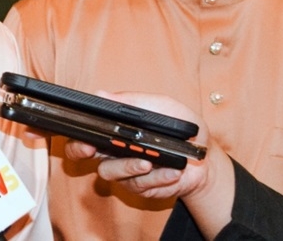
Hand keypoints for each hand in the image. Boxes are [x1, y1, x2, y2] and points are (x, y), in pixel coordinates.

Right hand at [63, 91, 234, 237]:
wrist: (205, 158)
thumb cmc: (181, 129)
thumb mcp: (162, 107)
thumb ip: (133, 101)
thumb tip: (101, 94)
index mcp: (114, 128)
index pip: (85, 131)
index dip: (76, 135)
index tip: (82, 137)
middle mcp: (113, 150)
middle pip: (82, 154)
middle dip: (81, 151)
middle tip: (92, 149)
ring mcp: (125, 171)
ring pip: (110, 172)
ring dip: (128, 166)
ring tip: (147, 161)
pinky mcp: (140, 187)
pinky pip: (139, 185)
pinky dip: (156, 178)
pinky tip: (170, 171)